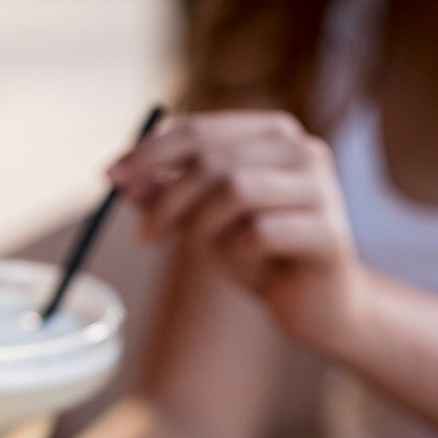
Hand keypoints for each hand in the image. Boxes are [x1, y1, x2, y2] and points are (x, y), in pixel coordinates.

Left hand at [108, 111, 370, 351]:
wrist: (319, 307)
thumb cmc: (262, 258)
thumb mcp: (206, 224)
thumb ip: (168, 197)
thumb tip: (119, 179)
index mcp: (272, 135)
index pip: (199, 130)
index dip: (150, 153)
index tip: (108, 177)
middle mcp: (302, 149)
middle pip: (214, 160)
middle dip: (168, 199)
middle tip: (144, 235)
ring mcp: (321, 188)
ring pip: (236, 191)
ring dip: (205, 229)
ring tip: (210, 254)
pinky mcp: (328, 232)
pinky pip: (259, 234)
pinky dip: (238, 255)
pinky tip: (249, 269)